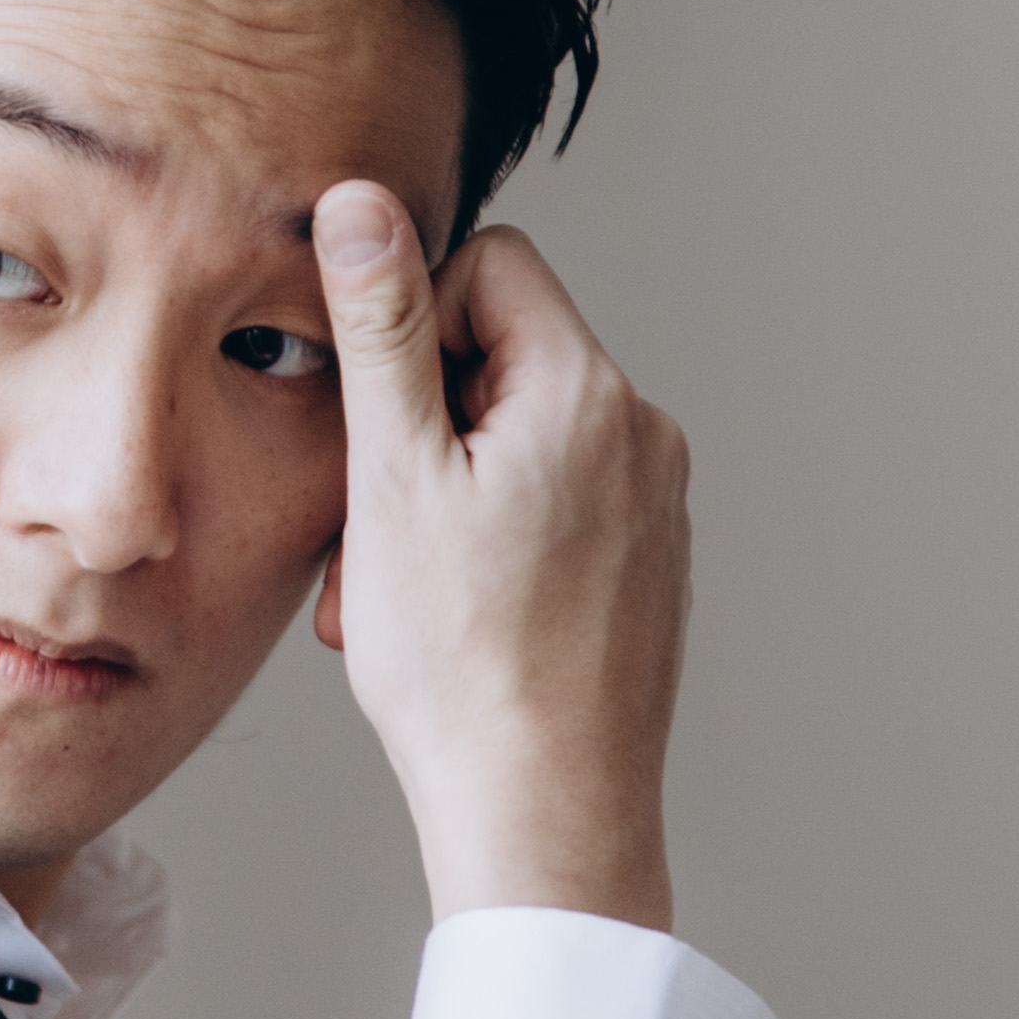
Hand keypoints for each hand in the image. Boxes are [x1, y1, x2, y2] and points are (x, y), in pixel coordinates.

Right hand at [311, 182, 690, 929]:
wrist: (547, 816)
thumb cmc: (465, 665)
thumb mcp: (392, 475)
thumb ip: (382, 328)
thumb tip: (363, 202)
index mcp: (587, 394)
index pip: (492, 264)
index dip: (411, 321)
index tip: (374, 416)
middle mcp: (643, 437)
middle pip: (501, 360)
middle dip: (417, 428)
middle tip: (370, 529)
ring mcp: (656, 508)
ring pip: (518, 445)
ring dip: (440, 497)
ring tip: (398, 593)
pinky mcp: (648, 570)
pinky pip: (555, 511)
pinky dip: (490, 545)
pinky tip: (450, 622)